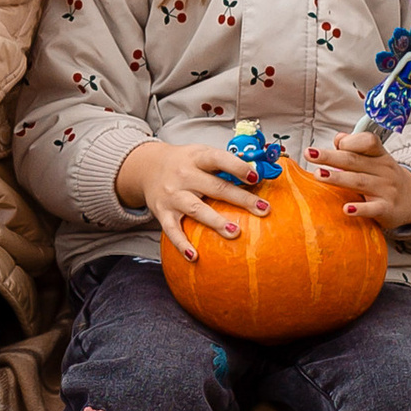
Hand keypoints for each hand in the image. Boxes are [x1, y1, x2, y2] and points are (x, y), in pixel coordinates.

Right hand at [117, 138, 270, 264]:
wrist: (148, 167)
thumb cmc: (184, 163)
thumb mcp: (201, 154)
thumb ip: (225, 164)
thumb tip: (260, 172)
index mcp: (196, 157)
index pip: (218, 159)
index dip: (237, 167)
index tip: (255, 177)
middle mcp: (184, 175)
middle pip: (215, 187)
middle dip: (240, 199)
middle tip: (263, 209)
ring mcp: (173, 195)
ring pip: (196, 209)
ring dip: (215, 221)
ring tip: (234, 231)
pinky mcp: (163, 213)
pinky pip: (172, 230)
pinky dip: (182, 244)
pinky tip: (194, 255)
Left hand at [307, 128, 410, 231]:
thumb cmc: (383, 177)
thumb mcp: (375, 159)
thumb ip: (356, 148)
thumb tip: (338, 138)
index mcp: (380, 155)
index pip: (368, 142)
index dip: (350, 142)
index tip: (336, 144)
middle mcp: (384, 170)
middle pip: (354, 161)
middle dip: (330, 157)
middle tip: (310, 154)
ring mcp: (386, 190)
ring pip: (359, 182)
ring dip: (338, 178)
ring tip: (319, 175)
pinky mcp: (387, 209)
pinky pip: (373, 208)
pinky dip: (360, 209)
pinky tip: (346, 209)